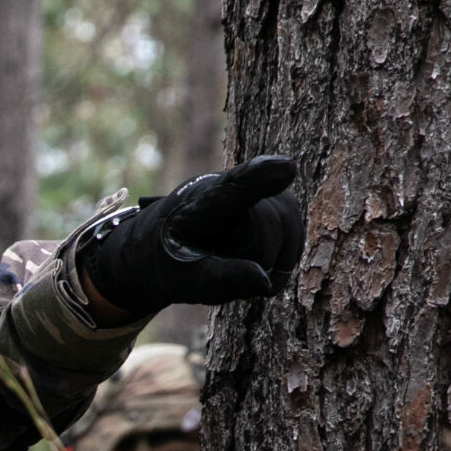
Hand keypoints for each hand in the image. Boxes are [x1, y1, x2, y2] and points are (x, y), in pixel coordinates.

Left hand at [78, 154, 305, 317]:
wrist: (158, 249)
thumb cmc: (166, 262)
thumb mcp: (182, 280)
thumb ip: (220, 280)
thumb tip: (266, 282)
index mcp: (200, 204)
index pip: (232, 189)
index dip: (260, 178)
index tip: (286, 168)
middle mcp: (231, 188)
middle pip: (270, 222)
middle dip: (259, 255)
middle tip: (222, 264)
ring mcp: (255, 194)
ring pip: (288, 226)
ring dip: (271, 258)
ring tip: (235, 263)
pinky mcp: (271, 205)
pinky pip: (292, 232)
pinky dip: (279, 257)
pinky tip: (254, 263)